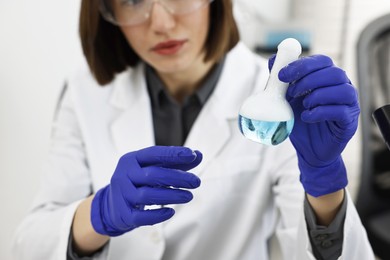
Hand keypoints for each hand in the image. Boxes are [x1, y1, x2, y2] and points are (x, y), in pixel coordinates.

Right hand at [91, 146, 201, 235]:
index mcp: (131, 160)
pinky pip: (141, 216)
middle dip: (177, 178)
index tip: (192, 154)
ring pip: (147, 195)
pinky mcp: (123, 214)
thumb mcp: (152, 168)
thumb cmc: (137, 182)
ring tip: (188, 196)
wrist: (111, 204)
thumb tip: (198, 155)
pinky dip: (157, 215)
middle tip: (196, 182)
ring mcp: (122, 195)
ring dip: (171, 196)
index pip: (153, 153)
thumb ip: (174, 162)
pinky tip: (171, 212)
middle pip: (153, 175)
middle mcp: (124, 175)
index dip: (173, 154)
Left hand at [270, 54, 359, 196]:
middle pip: (334, 72)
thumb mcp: (287, 100)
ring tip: (303, 106)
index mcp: (327, 78)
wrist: (308, 149)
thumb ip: (282, 81)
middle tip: (291, 93)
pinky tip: (307, 117)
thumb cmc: (301, 121)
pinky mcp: (349, 121)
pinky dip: (321, 112)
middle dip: (308, 80)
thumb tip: (273, 60)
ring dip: (317, 95)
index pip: (322, 61)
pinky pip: (341, 111)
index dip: (302, 65)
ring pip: (342, 89)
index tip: (282, 75)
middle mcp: (342, 87)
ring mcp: (349, 104)